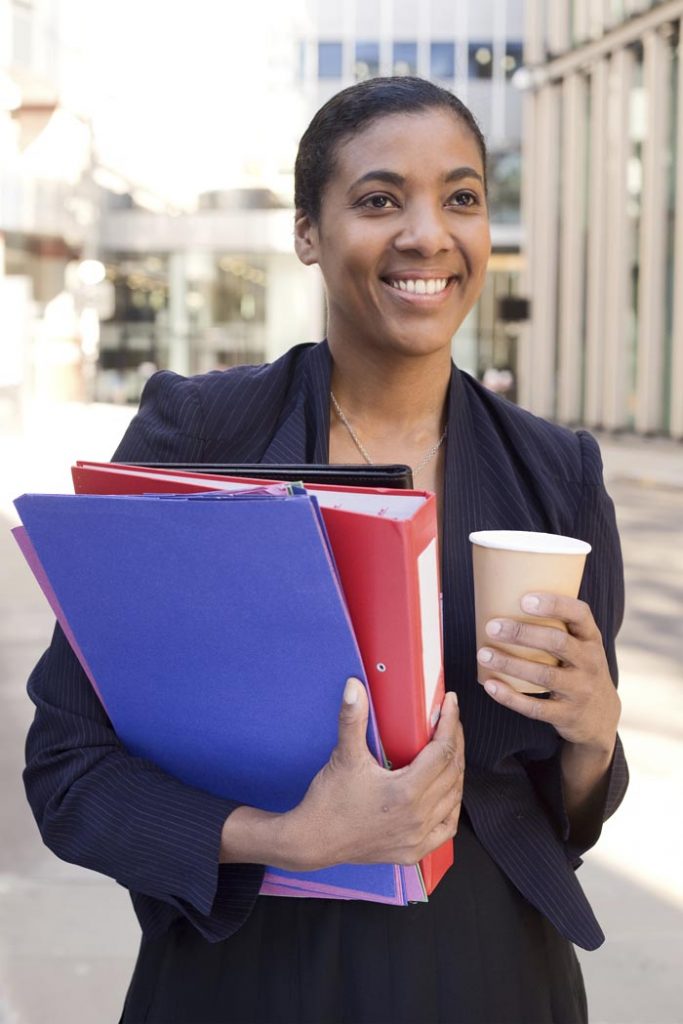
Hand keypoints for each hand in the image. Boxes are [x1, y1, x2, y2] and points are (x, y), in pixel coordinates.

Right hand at [276, 680, 463, 870]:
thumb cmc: (328, 802)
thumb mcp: (343, 756)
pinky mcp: (413, 850)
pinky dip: (452, 806)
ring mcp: (418, 837)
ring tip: (450, 749)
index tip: (450, 704)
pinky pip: (447, 827)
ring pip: (454, 798)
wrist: (313, 841)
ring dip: (456, 771)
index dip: (450, 723)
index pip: (442, 751)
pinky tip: (448, 793)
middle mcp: (417, 816)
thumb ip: (352, 719)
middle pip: (453, 772)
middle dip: (455, 741)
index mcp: (405, 792)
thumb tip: (354, 688)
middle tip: (450, 721)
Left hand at [476, 592, 620, 754]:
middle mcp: (590, 661)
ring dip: (510, 664)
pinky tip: (490, 685)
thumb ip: (554, 626)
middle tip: (492, 626)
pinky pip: (536, 707)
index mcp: (591, 637)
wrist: (601, 716)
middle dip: (522, 633)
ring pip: (544, 675)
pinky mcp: (567, 715)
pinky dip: (510, 697)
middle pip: (557, 642)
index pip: (579, 614)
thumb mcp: (578, 645)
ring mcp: (581, 690)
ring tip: (483, 654)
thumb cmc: (576, 667)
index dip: (554, 604)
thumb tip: (502, 597)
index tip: (524, 599)